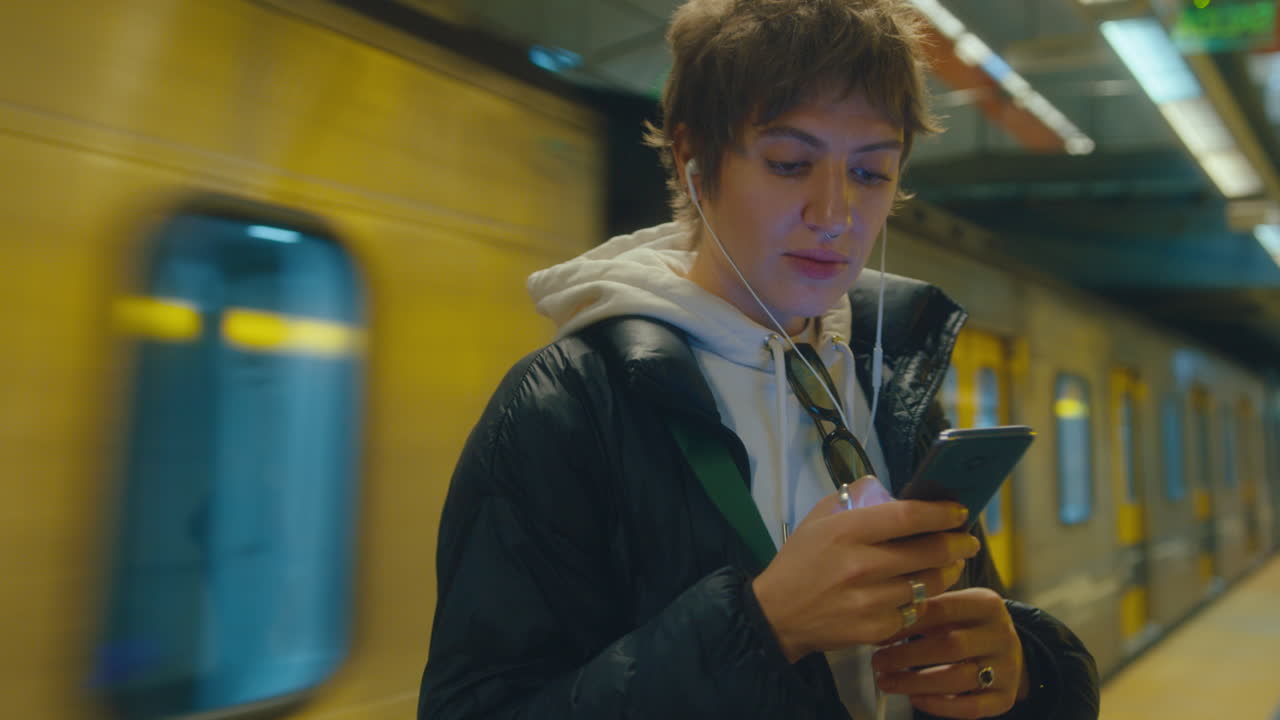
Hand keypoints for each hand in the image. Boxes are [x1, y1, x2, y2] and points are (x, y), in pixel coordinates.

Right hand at [750, 481, 977, 661]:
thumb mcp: (817, 520)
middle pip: (929, 551)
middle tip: (968, 540)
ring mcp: (870, 600)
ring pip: (928, 584)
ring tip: (951, 564)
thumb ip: (852, 499)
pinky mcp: (874, 629)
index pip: (908, 516)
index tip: (959, 511)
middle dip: (957, 543)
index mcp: (847, 531)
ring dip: (947, 572)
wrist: (777, 615)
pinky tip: (918, 592)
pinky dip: (920, 601)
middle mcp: (861, 565)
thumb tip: (889, 489)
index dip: (941, 512)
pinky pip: (913, 611)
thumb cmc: (799, 562)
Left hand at [872, 588, 1029, 718]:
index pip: (942, 610)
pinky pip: (971, 707)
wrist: (1006, 649)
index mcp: (987, 604)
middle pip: (950, 646)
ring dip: (915, 683)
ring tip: (887, 681)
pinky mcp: (1006, 697)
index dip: (907, 624)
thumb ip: (925, 612)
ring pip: (958, 679)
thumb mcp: (956, 607)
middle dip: (907, 656)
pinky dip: (939, 705)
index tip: (879, 634)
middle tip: (878, 661)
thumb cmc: (969, 626)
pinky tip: (915, 698)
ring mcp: (1007, 668)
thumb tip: (881, 626)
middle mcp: (1002, 635)